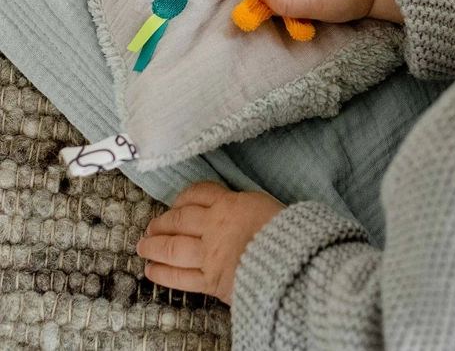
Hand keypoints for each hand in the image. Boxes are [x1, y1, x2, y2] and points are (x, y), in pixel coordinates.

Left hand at [135, 181, 285, 304]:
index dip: (183, 198)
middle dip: (163, 222)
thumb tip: (231, 205)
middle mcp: (213, 226)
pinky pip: (181, 277)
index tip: (176, 204)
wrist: (291, 259)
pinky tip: (152, 269)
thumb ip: (241, 204)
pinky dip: (164, 273)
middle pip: (180, 220)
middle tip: (151, 226)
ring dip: (155, 246)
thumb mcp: (263, 203)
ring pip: (173, 247)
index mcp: (229, 204)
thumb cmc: (286, 229)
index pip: (199, 194)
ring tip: (143, 246)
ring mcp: (209, 254)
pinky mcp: (210, 280)